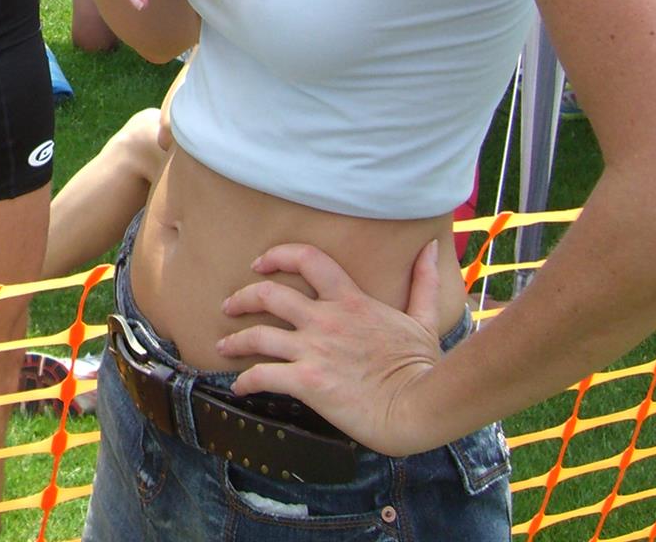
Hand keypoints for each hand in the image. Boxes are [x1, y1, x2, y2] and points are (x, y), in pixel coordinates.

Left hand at [216, 240, 448, 457]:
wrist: (418, 405)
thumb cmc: (421, 366)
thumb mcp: (423, 318)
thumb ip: (423, 282)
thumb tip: (432, 249)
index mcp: (350, 300)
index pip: (307, 259)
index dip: (278, 255)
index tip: (260, 263)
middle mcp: (325, 319)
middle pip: (269, 293)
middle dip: (242, 297)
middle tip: (229, 305)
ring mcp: (314, 350)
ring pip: (258, 334)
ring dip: (235, 340)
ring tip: (223, 347)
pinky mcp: (308, 381)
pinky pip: (263, 375)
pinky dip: (245, 380)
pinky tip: (240, 387)